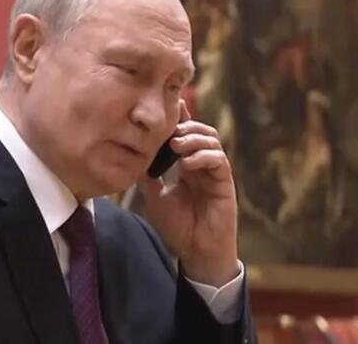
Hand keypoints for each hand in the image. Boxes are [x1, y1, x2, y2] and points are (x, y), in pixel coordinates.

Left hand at [139, 101, 238, 286]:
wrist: (197, 251)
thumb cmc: (179, 226)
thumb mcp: (156, 196)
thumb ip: (148, 176)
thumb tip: (132, 155)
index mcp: (187, 165)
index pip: (184, 134)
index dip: (178, 119)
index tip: (166, 107)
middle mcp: (202, 164)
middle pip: (200, 130)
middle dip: (184, 125)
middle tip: (168, 131)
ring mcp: (215, 172)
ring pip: (211, 140)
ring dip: (193, 138)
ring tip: (175, 144)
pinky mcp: (225, 182)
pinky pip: (219, 160)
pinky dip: (203, 156)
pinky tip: (187, 164)